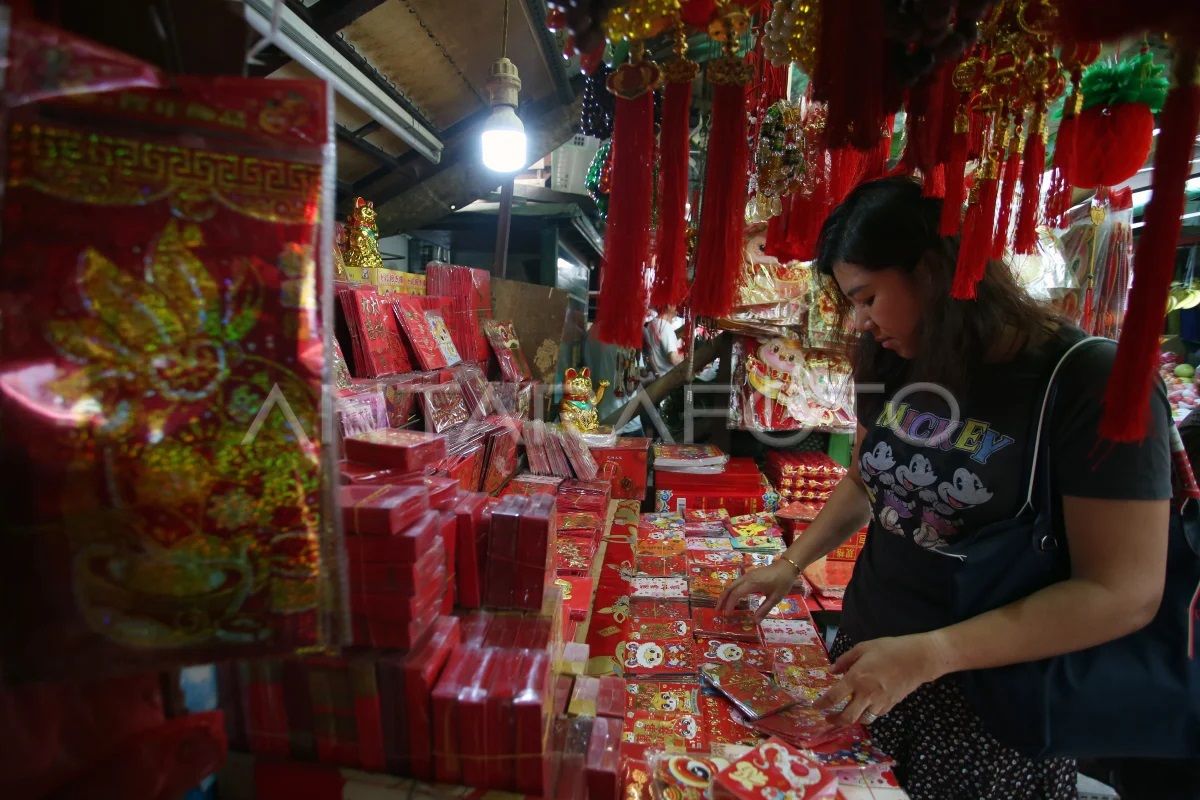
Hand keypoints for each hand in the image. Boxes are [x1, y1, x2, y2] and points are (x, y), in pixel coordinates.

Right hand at [716, 560, 796, 621]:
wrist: (786, 567)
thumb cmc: (782, 582)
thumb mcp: (775, 598)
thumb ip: (764, 609)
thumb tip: (755, 622)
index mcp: (753, 583)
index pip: (736, 594)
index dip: (730, 604)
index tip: (727, 614)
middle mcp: (747, 578)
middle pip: (730, 588)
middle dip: (722, 599)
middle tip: (717, 611)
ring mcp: (747, 575)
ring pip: (732, 585)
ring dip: (726, 595)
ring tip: (722, 606)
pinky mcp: (749, 575)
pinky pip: (736, 583)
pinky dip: (731, 591)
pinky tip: (732, 598)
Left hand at [814, 632, 952, 726]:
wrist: (918, 660)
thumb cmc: (889, 649)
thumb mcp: (863, 648)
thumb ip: (845, 660)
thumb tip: (831, 671)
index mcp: (856, 679)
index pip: (834, 697)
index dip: (821, 704)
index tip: (814, 707)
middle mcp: (866, 695)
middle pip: (847, 717)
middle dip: (834, 720)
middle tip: (827, 718)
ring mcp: (879, 703)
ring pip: (862, 720)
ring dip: (850, 721)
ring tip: (843, 716)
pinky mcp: (890, 706)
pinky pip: (874, 715)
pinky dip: (866, 715)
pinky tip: (862, 709)